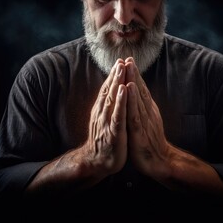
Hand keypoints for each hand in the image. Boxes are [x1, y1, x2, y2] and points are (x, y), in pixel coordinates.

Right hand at [84, 59, 127, 175]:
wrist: (97, 162)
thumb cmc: (103, 141)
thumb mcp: (104, 121)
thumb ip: (106, 107)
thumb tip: (109, 94)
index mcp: (102, 111)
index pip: (108, 90)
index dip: (113, 76)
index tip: (120, 61)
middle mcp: (103, 114)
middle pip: (110, 91)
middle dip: (116, 75)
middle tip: (121, 60)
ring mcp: (107, 122)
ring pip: (113, 99)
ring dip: (117, 83)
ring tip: (122, 68)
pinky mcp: (114, 132)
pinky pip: (118, 115)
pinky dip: (121, 102)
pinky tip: (125, 91)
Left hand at [124, 58, 170, 179]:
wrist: (159, 161)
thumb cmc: (151, 141)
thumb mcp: (147, 122)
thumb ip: (143, 109)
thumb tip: (140, 97)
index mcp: (147, 111)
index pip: (140, 90)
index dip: (135, 75)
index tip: (128, 60)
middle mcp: (147, 113)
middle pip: (139, 90)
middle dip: (133, 73)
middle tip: (128, 57)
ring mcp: (144, 121)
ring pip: (137, 98)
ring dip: (132, 81)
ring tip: (128, 67)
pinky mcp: (140, 132)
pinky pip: (134, 114)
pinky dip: (131, 100)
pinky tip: (128, 90)